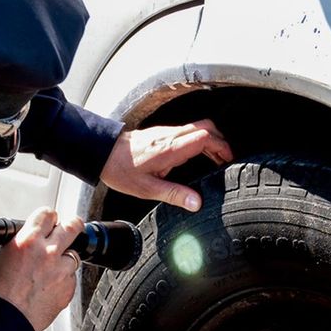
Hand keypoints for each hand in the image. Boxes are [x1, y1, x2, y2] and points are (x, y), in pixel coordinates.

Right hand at [0, 208, 83, 330]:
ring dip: (63, 258)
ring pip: (73, 255)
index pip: (48, 214)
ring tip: (47, 269)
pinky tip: (45, 287)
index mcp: (28, 241)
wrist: (0, 322)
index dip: (48, 217)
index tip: (48, 221)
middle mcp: (48, 253)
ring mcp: (61, 272)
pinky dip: (61, 280)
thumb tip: (19, 235)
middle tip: (68, 229)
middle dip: (71, 225)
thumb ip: (11, 241)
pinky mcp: (67, 290)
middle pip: (73, 226)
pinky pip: (70, 278)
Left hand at [100, 120, 233, 211]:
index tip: (228, 159)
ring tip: (214, 159)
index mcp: (172, 148)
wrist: (101, 151)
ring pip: (196, 128)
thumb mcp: (148, 188)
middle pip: (206, 127)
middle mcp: (171, 136)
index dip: (222, 146)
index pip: (206, 137)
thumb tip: (197, 203)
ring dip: (209, 140)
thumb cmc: (121, 169)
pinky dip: (197, 140)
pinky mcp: (160, 133)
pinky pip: (186, 131)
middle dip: (220, 141)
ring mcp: (165, 132)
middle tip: (226, 159)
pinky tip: (194, 156)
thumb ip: (174, 194)